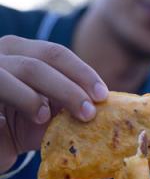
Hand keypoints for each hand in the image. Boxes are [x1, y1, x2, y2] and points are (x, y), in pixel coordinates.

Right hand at [0, 35, 108, 171]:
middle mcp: (1, 55)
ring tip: (46, 118)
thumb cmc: (21, 127)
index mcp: (22, 52)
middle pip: (39, 63)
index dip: (82, 73)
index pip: (56, 54)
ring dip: (36, 98)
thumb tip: (109, 108)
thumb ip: (70, 104)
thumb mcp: (49, 114)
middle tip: (89, 113)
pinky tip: (16, 121)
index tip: (103, 96)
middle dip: (69, 89)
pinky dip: (11, 104)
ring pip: (14, 74)